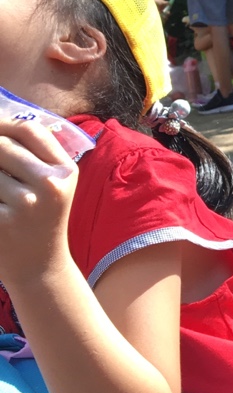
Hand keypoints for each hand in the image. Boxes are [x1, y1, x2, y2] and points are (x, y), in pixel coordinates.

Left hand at [0, 121, 78, 289]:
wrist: (39, 268)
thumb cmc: (41, 220)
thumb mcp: (53, 186)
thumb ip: (33, 154)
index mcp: (65, 172)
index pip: (30, 130)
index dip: (4, 124)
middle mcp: (49, 185)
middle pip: (2, 145)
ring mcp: (24, 205)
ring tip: (2, 194)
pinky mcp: (1, 223)